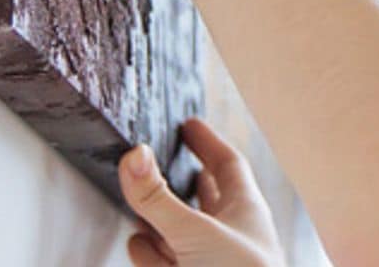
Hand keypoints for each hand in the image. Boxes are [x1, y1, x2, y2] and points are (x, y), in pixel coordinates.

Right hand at [119, 118, 285, 266]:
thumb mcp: (194, 233)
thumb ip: (158, 199)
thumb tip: (134, 155)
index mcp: (244, 211)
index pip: (227, 165)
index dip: (206, 143)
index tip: (188, 125)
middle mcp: (229, 235)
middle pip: (203, 197)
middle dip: (179, 180)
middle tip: (158, 158)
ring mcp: (208, 264)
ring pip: (180, 231)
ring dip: (159, 218)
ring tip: (142, 200)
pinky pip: (162, 263)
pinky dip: (148, 254)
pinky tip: (140, 246)